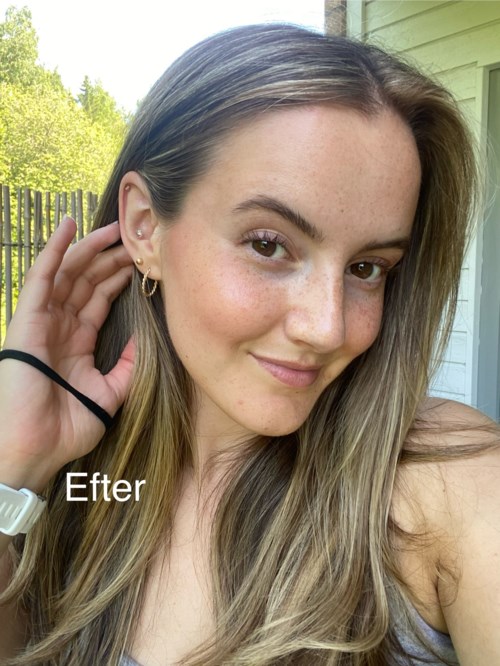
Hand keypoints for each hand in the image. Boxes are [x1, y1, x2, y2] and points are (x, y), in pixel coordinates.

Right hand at [0, 217, 134, 490]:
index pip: (98, 300)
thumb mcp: (110, 394)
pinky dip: (54, 250)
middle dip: (110, 258)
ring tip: (115, 228)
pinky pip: (41, 277)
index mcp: (76, 343)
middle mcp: (59, 327)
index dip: (118, 279)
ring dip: (90, 248)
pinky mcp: (28, 318)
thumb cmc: (65, 428)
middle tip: (134, 238)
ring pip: (68, 273)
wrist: (34, 448)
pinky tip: (69, 225)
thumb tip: (144, 339)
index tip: (141, 262)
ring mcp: (43, 321)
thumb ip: (127, 366)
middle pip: (86, 282)